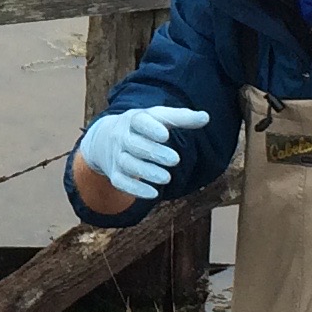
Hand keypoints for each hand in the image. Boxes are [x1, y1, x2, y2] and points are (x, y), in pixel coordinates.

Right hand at [77, 105, 211, 199]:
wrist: (105, 139)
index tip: (165, 135)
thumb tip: (205, 117)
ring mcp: (116, 156)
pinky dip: (135, 189)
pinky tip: (153, 194)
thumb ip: (181, 118)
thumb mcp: (158, 117)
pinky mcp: (114, 174)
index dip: (150, 128)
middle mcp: (122, 137)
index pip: (139, 121)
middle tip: (175, 159)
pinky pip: (121, 182)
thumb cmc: (142, 127)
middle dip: (153, 152)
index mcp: (134, 120)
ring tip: (166, 178)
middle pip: (133, 144)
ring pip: (127, 164)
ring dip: (146, 172)